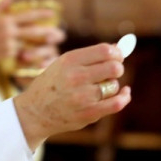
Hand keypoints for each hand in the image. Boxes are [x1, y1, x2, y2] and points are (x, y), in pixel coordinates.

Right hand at [14, 42, 130, 150]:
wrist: (35, 112)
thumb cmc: (52, 84)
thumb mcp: (63, 64)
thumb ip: (90, 56)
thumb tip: (118, 46)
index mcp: (69, 60)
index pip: (105, 50)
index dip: (117, 52)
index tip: (117, 56)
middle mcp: (76, 77)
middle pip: (114, 67)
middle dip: (117, 68)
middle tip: (111, 71)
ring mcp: (82, 97)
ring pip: (114, 86)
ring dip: (112, 85)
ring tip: (101, 87)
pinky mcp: (88, 114)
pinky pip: (116, 103)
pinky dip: (124, 97)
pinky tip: (124, 94)